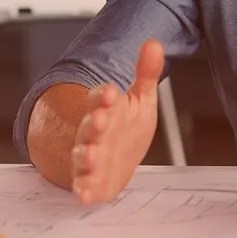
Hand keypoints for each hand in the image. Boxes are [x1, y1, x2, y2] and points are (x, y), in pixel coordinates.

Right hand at [72, 39, 163, 203]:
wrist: (114, 159)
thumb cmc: (125, 127)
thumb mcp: (140, 100)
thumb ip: (145, 73)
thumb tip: (154, 43)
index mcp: (106, 109)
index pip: (100, 98)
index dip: (104, 96)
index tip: (111, 91)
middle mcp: (93, 133)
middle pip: (90, 126)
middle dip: (94, 123)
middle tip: (100, 119)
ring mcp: (90, 157)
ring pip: (83, 155)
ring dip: (86, 156)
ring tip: (91, 156)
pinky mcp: (91, 181)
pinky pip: (83, 185)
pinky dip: (82, 190)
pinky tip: (83, 194)